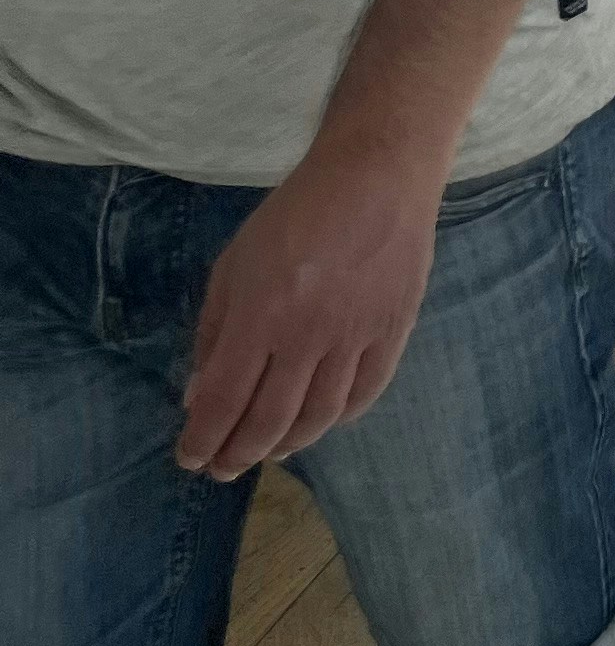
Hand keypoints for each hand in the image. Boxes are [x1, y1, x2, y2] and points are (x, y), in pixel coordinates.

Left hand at [179, 142, 446, 477]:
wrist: (378, 177)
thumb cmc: (295, 214)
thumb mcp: (234, 265)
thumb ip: (214, 332)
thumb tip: (198, 397)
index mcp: (260, 314)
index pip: (222, 400)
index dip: (202, 439)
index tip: (190, 458)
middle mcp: (307, 335)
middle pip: (269, 421)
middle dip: (238, 454)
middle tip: (223, 469)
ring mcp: (356, 337)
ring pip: (318, 417)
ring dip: (286, 446)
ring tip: (268, 453)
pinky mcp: (393, 333)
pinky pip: (364, 395)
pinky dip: (336, 420)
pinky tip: (317, 423)